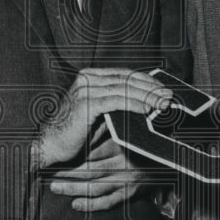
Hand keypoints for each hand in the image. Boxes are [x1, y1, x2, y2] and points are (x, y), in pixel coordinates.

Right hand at [34, 68, 170, 168]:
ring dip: (148, 96)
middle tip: (169, 96)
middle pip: (128, 79)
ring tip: (163, 104)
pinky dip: (135, 104)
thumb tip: (146, 103)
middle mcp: (88, 78)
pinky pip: (117, 101)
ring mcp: (86, 89)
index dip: (147, 80)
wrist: (49, 145)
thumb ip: (117, 104)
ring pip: (125, 89)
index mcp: (90, 76)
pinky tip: (148, 110)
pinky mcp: (86, 103)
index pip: (125, 74)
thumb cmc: (74, 133)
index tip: (163, 88)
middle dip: (152, 87)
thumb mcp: (100, 114)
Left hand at [49, 128, 143, 211]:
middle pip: (89, 170)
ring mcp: (127, 180)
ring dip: (73, 188)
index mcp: (121, 145)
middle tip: (49, 174)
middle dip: (67, 173)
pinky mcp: (132, 193)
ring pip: (95, 187)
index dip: (72, 155)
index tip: (58, 156)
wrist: (173, 159)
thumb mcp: (131, 132)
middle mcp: (123, 163)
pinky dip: (91, 205)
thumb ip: (110, 131)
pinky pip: (109, 202)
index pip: (91, 152)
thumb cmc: (148, 144)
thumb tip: (87, 128)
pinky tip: (76, 204)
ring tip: (56, 188)